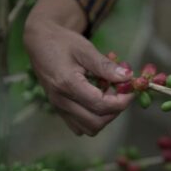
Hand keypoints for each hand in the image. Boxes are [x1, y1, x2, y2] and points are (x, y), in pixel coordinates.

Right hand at [24, 0, 133, 135]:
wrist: (39, 43)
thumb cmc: (63, 42)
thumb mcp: (86, 49)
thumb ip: (106, 66)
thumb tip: (128, 78)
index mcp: (67, 84)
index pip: (101, 105)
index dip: (121, 101)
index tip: (131, 91)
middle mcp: (61, 101)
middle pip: (96, 122)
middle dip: (115, 111)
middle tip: (122, 94)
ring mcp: (59, 108)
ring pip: (88, 128)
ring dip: (105, 117)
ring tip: (110, 98)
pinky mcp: (59, 110)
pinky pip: (79, 126)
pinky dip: (94, 119)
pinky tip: (98, 102)